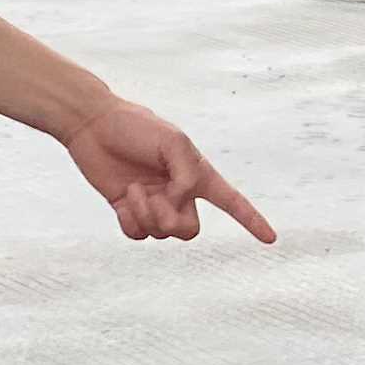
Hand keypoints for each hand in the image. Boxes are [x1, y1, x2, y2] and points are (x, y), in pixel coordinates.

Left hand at [59, 91, 276, 244]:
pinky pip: (137, 235)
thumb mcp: (172, 142)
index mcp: (197, 174)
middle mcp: (178, 193)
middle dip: (172, 220)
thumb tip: (180, 205)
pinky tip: (124, 201)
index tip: (271, 239)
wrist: (93, 125)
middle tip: (157, 199)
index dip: (252, 221)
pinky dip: (131, 222)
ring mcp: (153, 203)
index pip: (232, 201)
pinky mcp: (128, 209)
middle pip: (190, 230)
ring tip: (135, 189)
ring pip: (162, 234)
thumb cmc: (136, 127)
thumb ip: (186, 175)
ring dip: (147, 214)